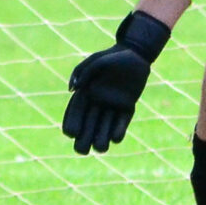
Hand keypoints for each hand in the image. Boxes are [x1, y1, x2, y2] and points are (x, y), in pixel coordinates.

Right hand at [63, 10, 172, 155]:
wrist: (135, 54)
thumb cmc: (112, 56)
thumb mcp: (96, 61)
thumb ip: (83, 72)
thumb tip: (73, 89)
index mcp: (86, 92)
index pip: (75, 111)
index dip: (71, 123)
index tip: (70, 133)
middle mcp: (97, 102)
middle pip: (88, 124)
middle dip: (83, 138)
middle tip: (81, 150)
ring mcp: (112, 105)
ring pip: (104, 126)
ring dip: (101, 138)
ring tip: (100, 149)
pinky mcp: (127, 107)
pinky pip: (122, 121)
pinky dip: (119, 130)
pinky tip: (116, 139)